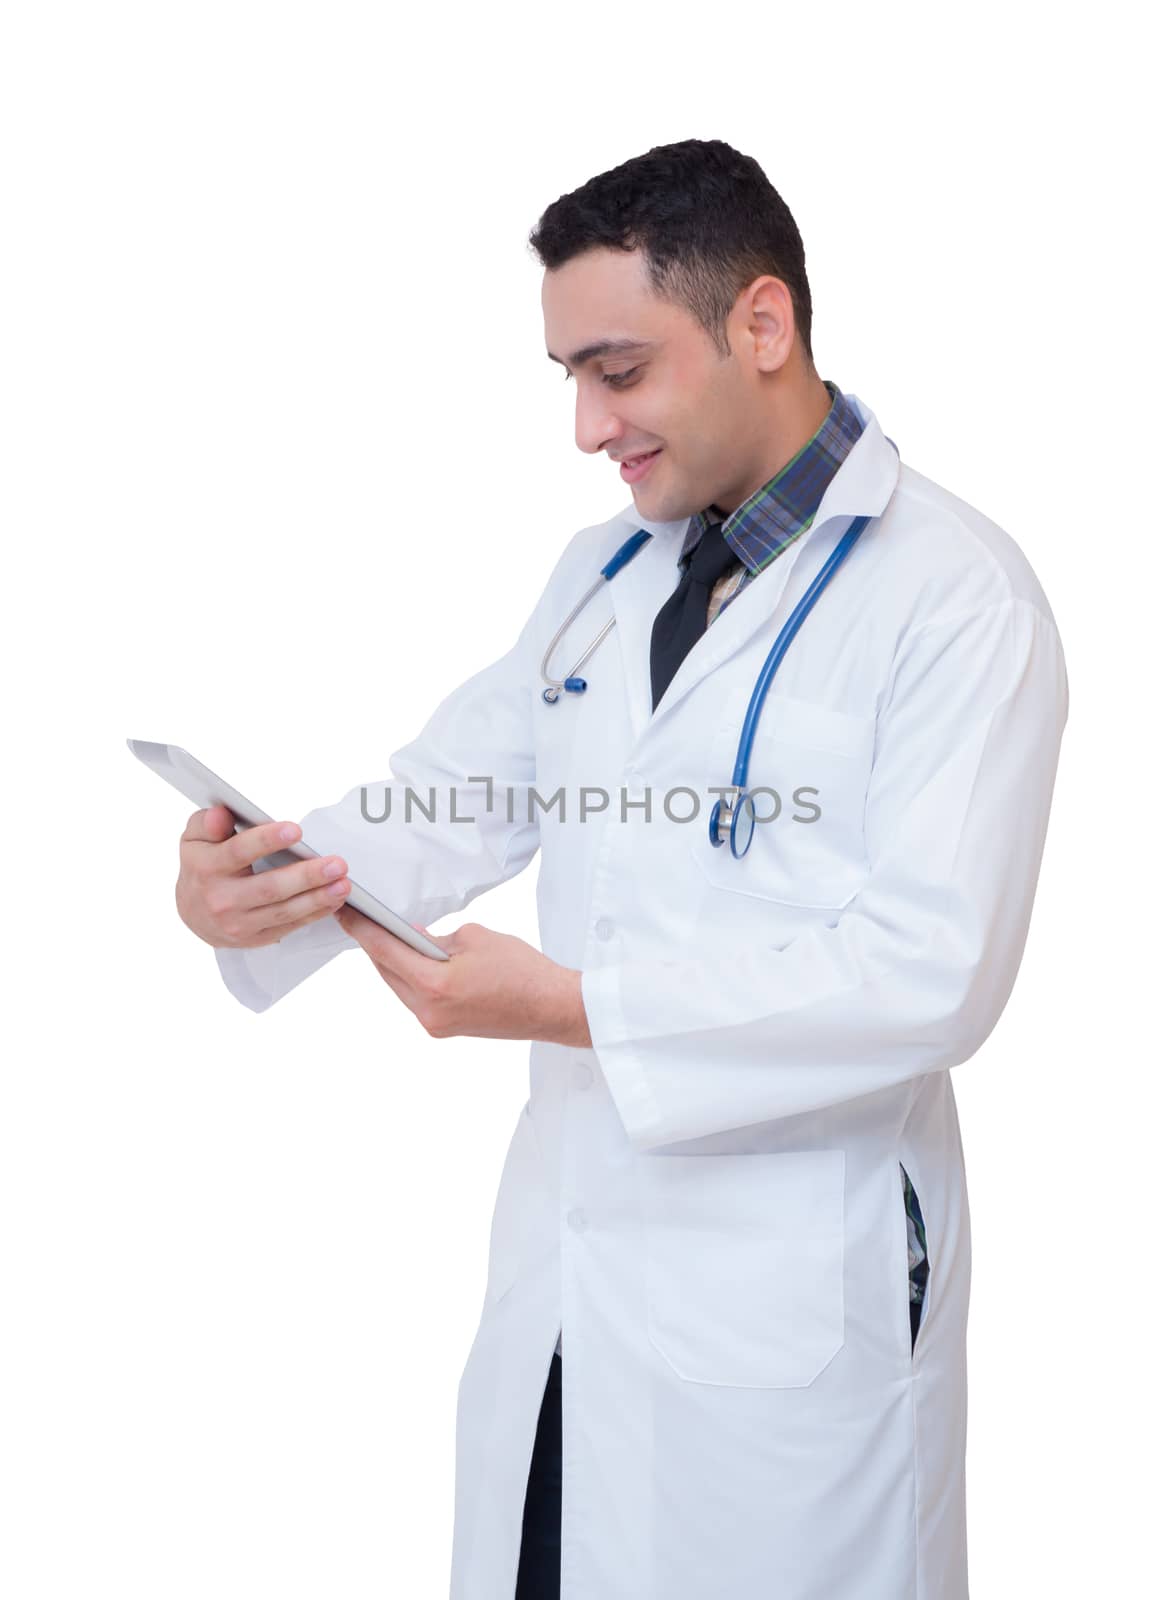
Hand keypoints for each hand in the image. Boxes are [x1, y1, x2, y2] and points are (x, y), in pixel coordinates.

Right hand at [176, 805, 352, 948]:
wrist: (193, 914)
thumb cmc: (202, 866)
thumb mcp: (195, 839)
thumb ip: (206, 823)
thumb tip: (220, 815)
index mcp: (207, 868)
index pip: (238, 852)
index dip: (267, 840)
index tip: (295, 830)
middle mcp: (222, 899)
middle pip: (269, 887)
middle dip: (306, 876)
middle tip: (337, 864)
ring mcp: (239, 923)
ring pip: (284, 911)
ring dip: (318, 898)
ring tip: (343, 883)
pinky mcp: (255, 937)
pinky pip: (290, 925)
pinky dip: (315, 913)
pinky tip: (334, 899)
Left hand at [333, 907, 590, 1047]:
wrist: (551, 1007)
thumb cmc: (522, 970)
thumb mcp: (475, 938)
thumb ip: (436, 938)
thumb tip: (413, 937)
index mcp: (434, 985)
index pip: (385, 951)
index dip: (361, 929)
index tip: (345, 912)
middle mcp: (427, 1010)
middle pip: (386, 971)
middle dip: (374, 944)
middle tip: (362, 918)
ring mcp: (434, 1024)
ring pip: (398, 986)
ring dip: (392, 962)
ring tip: (385, 936)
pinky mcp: (443, 1028)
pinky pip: (415, 998)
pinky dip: (411, 977)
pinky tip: (412, 960)